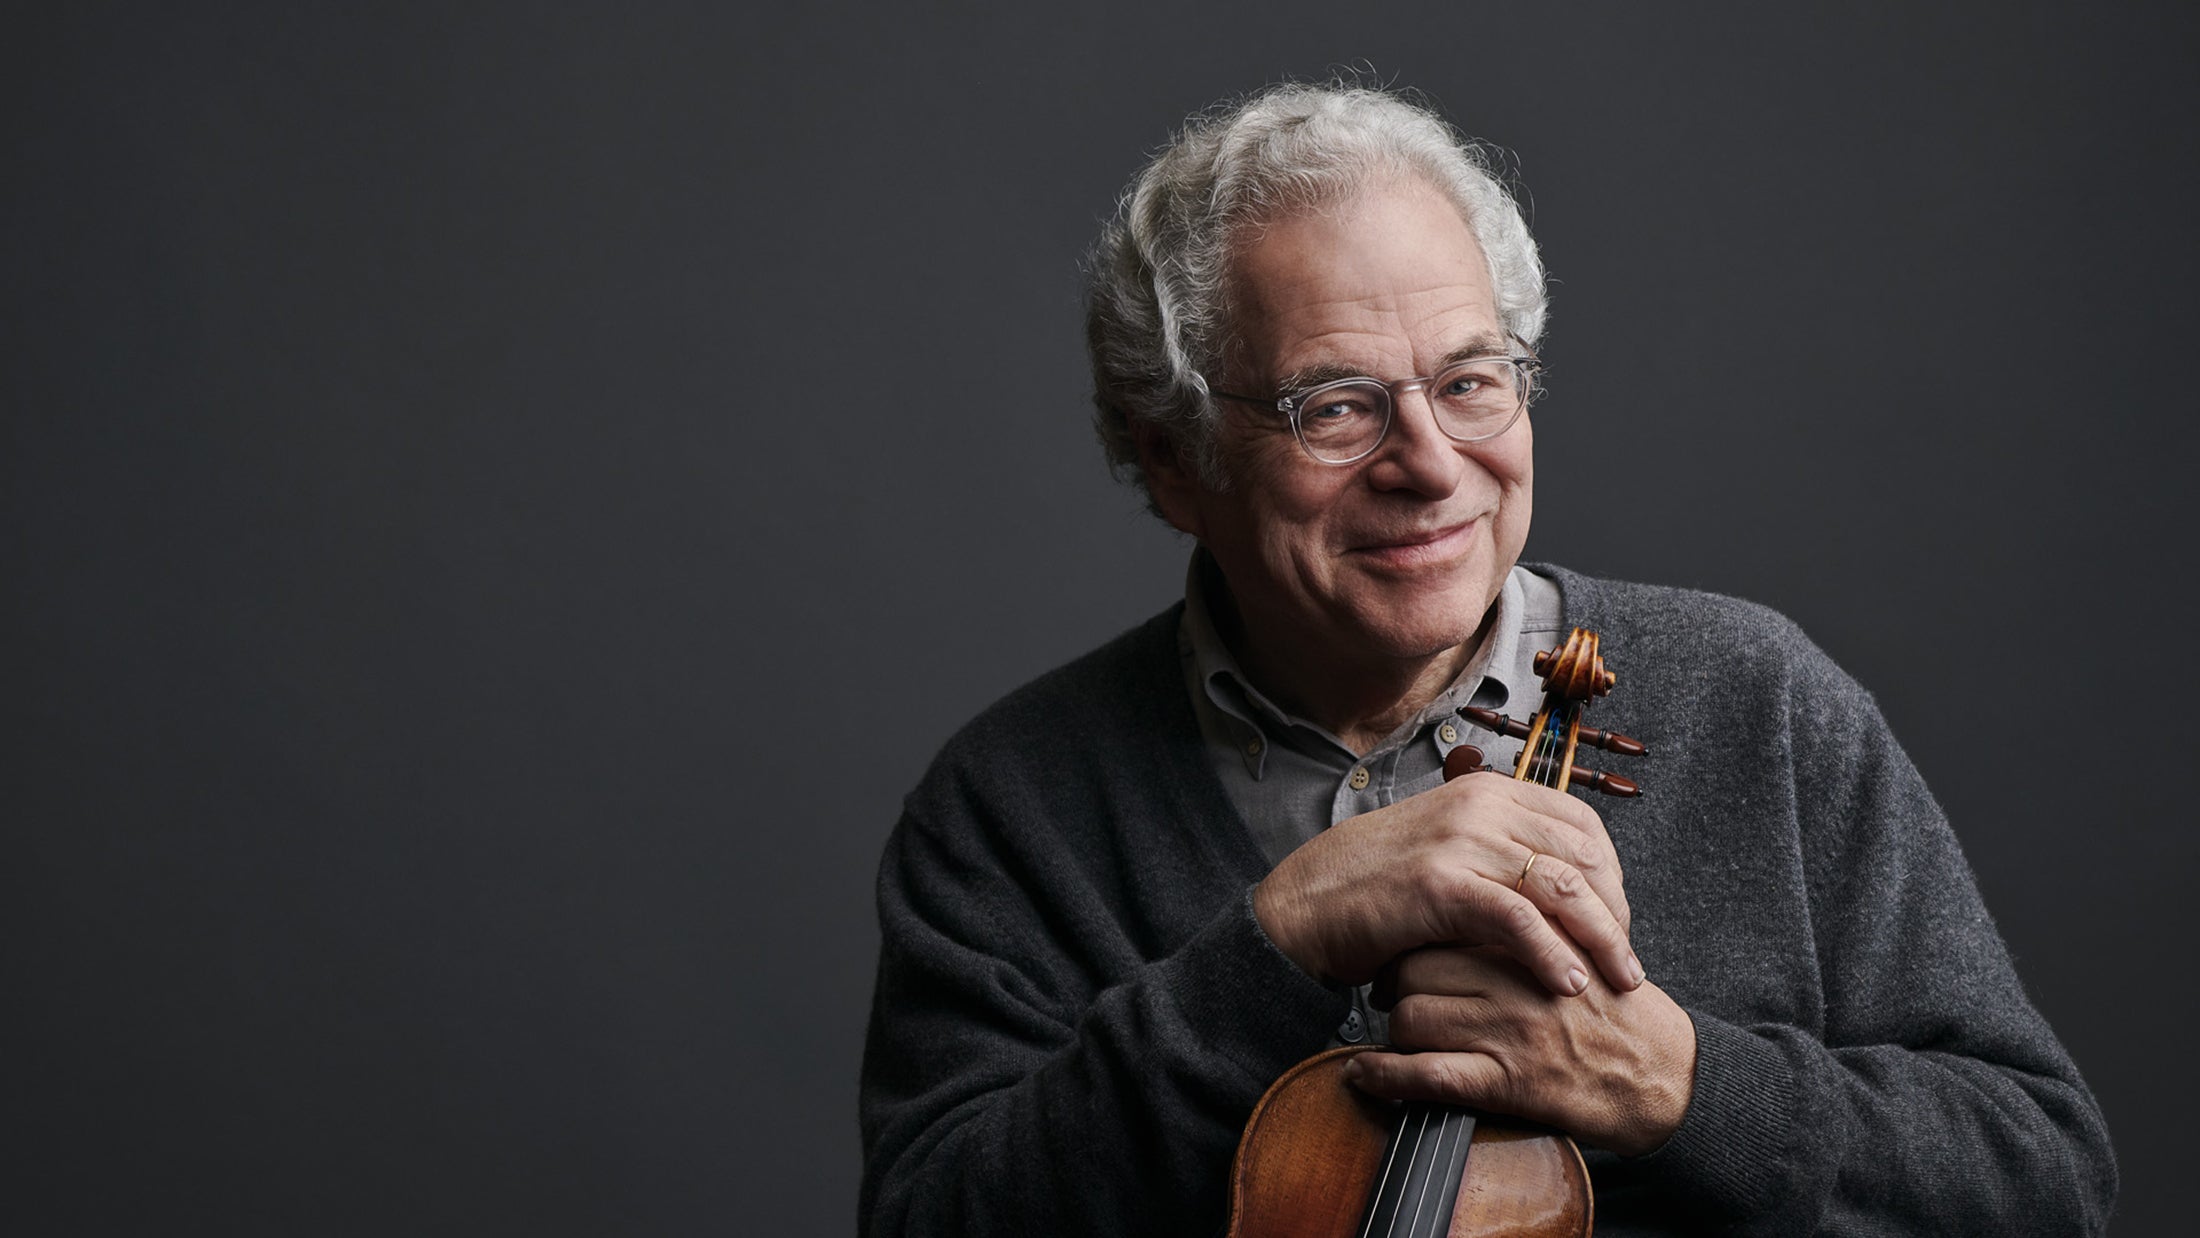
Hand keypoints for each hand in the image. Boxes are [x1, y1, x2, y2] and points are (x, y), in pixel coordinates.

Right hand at [1252, 771, 1640, 996]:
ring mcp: (1459, 840)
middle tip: (1624, 961)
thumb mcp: (1444, 852)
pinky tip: (1568, 984)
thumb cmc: (1373, 889)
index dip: (1612, 875)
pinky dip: (1551, 953)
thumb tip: (1559, 885)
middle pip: (1583, 854)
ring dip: (1600, 939)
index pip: (1581, 822)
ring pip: (1562, 885)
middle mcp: (1479, 804)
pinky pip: (1518, 917)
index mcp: (1485, 791)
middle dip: (1615, 913)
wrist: (1304, 905)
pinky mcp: (1440, 883)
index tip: (1617, 921)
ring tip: (1617, 981)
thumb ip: (1495, 853)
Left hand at [1353, 944, 1696, 1155]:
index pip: (1448, 922)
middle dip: (1394, 982)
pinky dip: (1385, 1077)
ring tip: (1395, 1033)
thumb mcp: (1581, 947)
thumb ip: (1531, 923)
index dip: (1416, 936)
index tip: (1406, 944)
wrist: (1664, 1077)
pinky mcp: (1508, 1083)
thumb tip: (1472, 903)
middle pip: (1418, 967)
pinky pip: (1427, 1076)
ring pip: (1414, 1018)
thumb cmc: (1617, 1013)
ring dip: (1395, 1030)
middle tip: (1391, 989)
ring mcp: (1512, 1032)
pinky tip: (1364, 1076)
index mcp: (1536, 940)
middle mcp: (1519, 981)